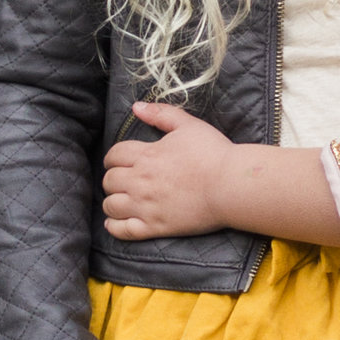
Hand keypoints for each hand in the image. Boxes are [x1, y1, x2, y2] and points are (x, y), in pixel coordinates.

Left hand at [101, 103, 237, 240]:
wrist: (231, 185)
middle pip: (109, 180)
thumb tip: (136, 107)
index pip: (114, 155)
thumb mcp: (188, 125)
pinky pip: (123, 231)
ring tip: (122, 200)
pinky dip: (114, 227)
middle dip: (113, 179)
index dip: (113, 158)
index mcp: (147, 155)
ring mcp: (146, 206)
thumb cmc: (213, 154)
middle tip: (123, 180)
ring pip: (110, 205)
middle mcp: (140, 181)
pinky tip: (115, 222)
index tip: (119, 161)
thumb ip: (161, 114)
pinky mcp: (155, 226)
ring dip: (112, 201)